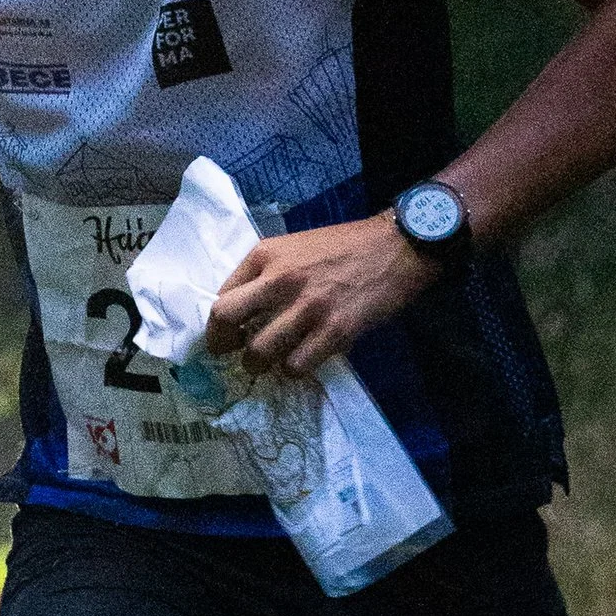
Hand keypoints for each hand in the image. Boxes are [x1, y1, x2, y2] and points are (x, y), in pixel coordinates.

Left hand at [205, 217, 433, 378]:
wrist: (397, 247)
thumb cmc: (345, 246)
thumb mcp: (295, 245)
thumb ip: (266, 271)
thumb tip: (242, 309)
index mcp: (267, 254)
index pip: (222, 294)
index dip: (218, 321)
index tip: (226, 333)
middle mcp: (280, 278)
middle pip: (225, 319)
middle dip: (221, 344)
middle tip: (230, 353)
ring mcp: (307, 307)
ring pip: (258, 352)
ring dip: (258, 364)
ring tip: (268, 363)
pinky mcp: (334, 331)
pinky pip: (296, 366)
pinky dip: (293, 370)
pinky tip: (300, 362)